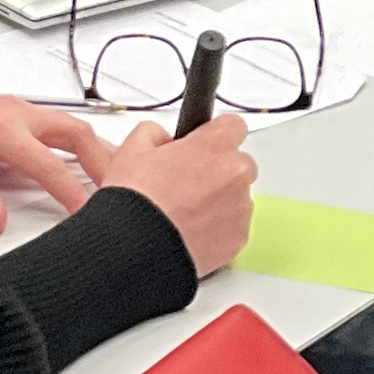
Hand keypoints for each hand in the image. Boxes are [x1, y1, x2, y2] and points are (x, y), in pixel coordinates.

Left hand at [0, 86, 113, 232]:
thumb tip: (0, 220)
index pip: (49, 166)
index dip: (74, 194)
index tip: (89, 212)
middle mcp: (11, 113)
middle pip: (76, 134)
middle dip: (104, 163)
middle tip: (122, 190)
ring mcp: (14, 108)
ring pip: (71, 125)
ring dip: (95, 150)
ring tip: (112, 178)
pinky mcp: (13, 112)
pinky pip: (56, 124)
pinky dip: (78, 142)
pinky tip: (83, 161)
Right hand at [95, 111, 255, 275]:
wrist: (135, 248)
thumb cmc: (136, 202)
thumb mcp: (132, 150)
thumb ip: (154, 133)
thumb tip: (161, 137)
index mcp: (214, 144)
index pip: (233, 125)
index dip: (215, 135)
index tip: (205, 144)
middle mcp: (235, 173)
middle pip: (238, 163)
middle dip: (217, 170)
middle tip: (187, 184)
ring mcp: (240, 207)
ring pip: (237, 197)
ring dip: (218, 200)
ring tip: (184, 212)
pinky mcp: (238, 237)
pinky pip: (234, 226)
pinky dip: (218, 228)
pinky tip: (191, 230)